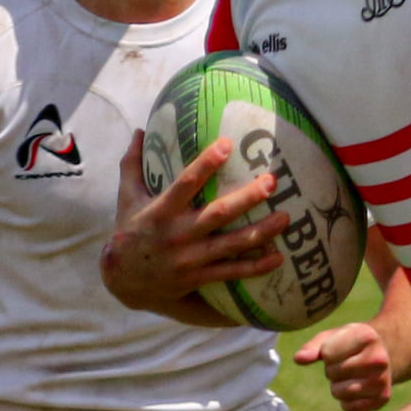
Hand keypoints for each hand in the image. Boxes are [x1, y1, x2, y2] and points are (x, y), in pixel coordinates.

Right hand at [102, 131, 287, 317]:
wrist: (124, 281)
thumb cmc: (129, 232)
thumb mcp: (126, 197)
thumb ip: (133, 164)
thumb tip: (140, 130)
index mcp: (161, 210)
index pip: (185, 183)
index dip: (205, 164)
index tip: (226, 144)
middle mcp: (178, 234)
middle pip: (218, 214)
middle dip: (246, 198)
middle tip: (271, 181)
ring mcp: (190, 258)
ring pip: (231, 245)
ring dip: (261, 232)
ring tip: (286, 218)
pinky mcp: (199, 277)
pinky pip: (231, 273)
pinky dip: (255, 267)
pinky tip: (278, 258)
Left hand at [294, 322, 392, 410]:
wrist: (383, 353)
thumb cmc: (351, 343)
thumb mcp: (332, 337)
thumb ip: (313, 347)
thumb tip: (299, 359)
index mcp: (367, 336)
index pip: (327, 354)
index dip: (327, 353)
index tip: (339, 349)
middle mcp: (379, 359)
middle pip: (332, 373)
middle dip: (332, 370)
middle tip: (345, 364)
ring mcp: (383, 380)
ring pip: (339, 392)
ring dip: (337, 386)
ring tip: (349, 376)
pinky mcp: (383, 398)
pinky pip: (350, 407)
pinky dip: (346, 401)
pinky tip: (355, 389)